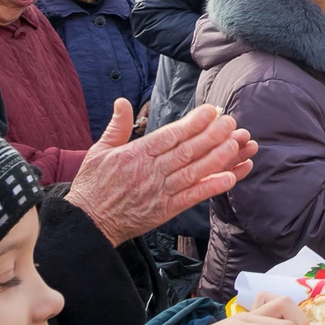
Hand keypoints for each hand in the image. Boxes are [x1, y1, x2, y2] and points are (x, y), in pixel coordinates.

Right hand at [65, 99, 258, 245]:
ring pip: (193, 171)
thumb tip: (122, 102)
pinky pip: (192, 197)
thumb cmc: (93, 186)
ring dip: (218, 158)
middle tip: (231, 122)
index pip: (170, 135)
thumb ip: (117, 127)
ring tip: (237, 144)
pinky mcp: (165, 210)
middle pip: (187, 150)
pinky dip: (211, 187)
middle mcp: (151, 171)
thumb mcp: (99, 151)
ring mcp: (160, 192)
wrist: (88, 222)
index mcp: (136, 154)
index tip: (212, 111)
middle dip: (212, 135)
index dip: (193, 123)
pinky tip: (230, 178)